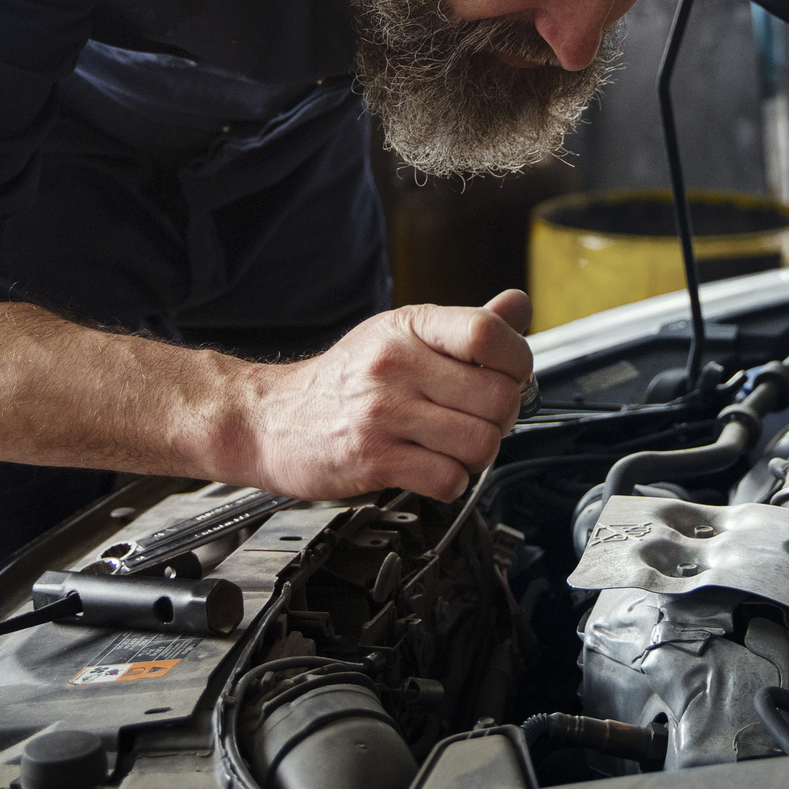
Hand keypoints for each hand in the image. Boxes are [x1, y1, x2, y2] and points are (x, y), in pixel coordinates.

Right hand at [221, 289, 534, 502]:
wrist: (268, 418)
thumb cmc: (341, 380)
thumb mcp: (399, 334)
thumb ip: (464, 326)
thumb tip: (519, 305)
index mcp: (409, 328)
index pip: (488, 333)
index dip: (516, 361)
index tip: (509, 376)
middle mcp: (396, 365)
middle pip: (497, 396)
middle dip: (501, 418)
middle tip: (480, 420)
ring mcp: (384, 413)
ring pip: (481, 442)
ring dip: (477, 455)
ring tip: (454, 448)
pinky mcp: (373, 459)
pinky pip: (448, 478)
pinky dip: (452, 483)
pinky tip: (434, 470)